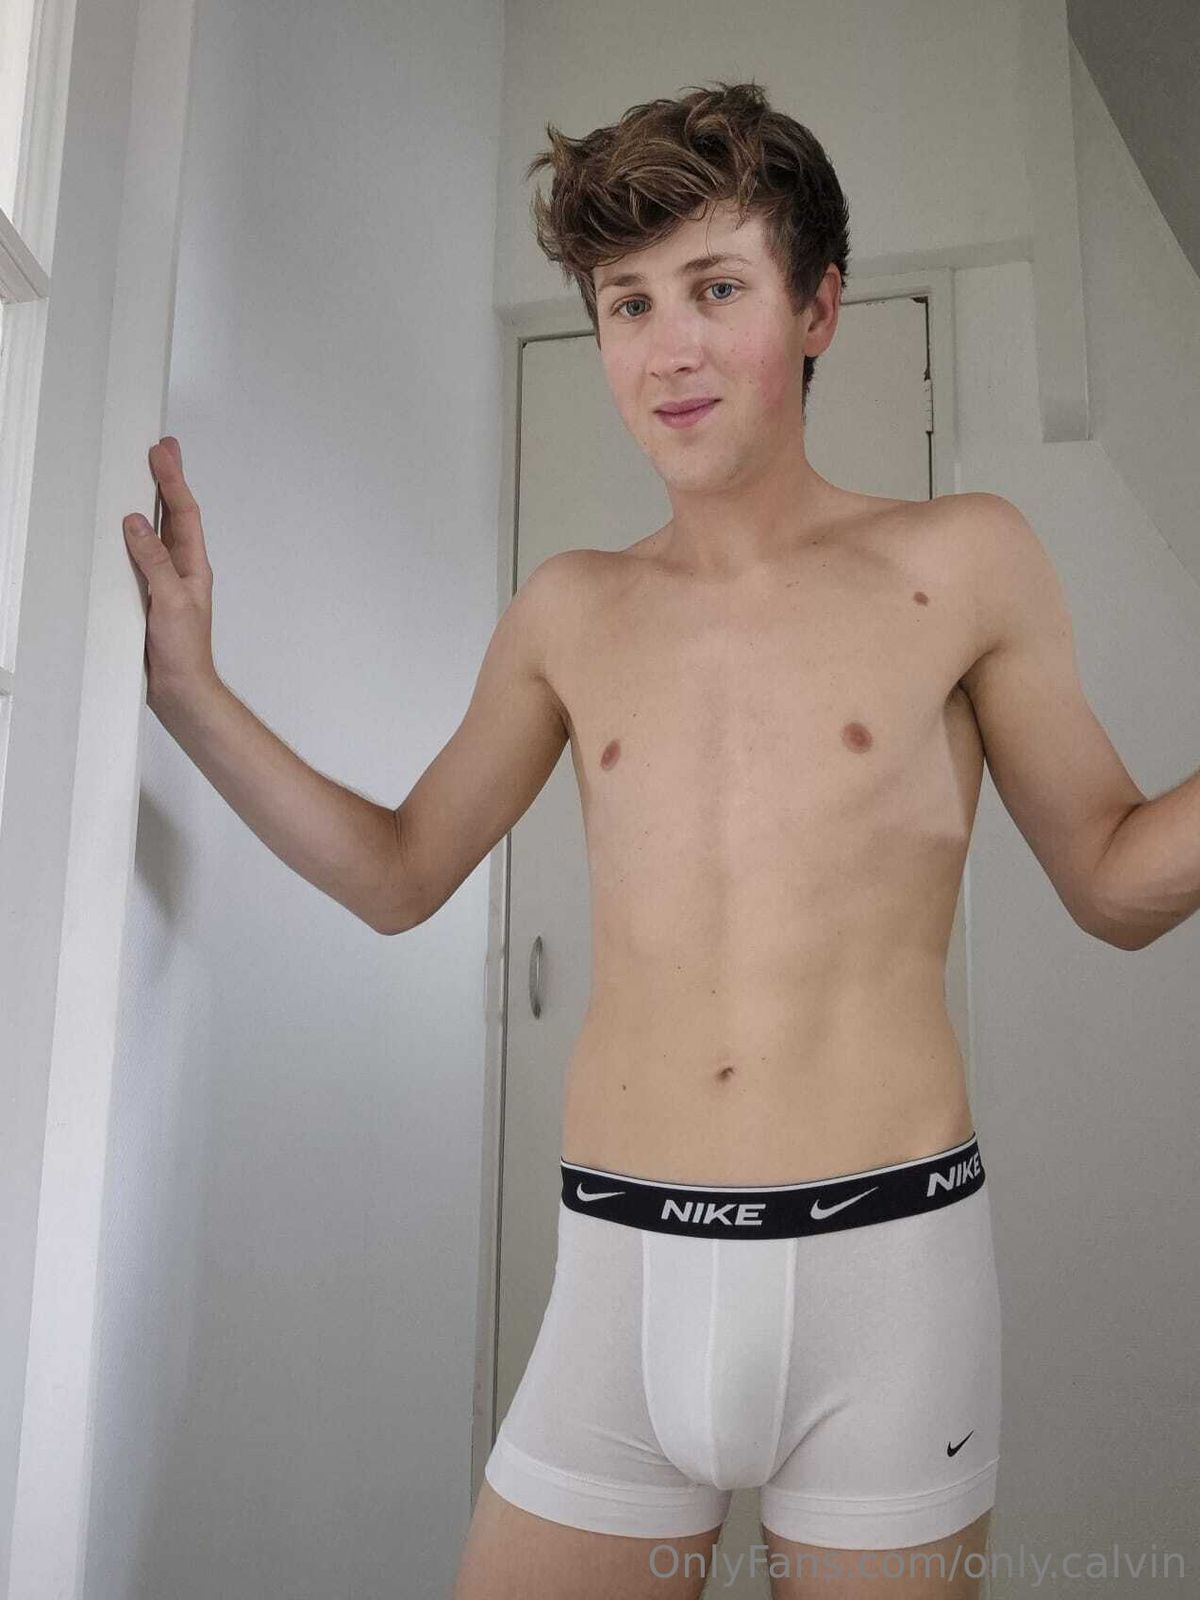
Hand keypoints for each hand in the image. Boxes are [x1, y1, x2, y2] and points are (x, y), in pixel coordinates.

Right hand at [123, 436, 218, 702]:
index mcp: (194, 566)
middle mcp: (183, 570)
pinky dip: (135, 537)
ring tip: (145, 477)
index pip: (184, 513)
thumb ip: (155, 562)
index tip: (163, 452)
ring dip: (152, 504)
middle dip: (167, 482)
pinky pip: (142, 558)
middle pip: (174, 516)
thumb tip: (136, 524)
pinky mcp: (151, 597)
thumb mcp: (171, 601)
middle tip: (161, 450)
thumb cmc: (184, 652)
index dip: (173, 481)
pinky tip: (126, 530)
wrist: (181, 689)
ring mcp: (167, 582)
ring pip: (159, 534)